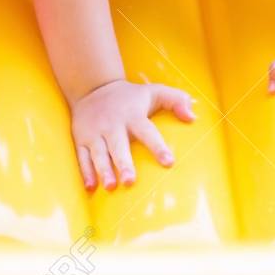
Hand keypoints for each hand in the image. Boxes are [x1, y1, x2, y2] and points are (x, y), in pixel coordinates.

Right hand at [69, 78, 194, 191]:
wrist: (92, 87)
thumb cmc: (130, 96)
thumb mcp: (154, 92)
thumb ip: (177, 100)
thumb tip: (193, 116)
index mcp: (132, 115)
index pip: (147, 132)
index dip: (158, 147)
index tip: (168, 162)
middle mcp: (113, 125)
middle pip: (118, 146)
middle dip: (124, 164)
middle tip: (130, 182)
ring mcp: (95, 133)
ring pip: (99, 154)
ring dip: (104, 171)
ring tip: (111, 186)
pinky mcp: (81, 139)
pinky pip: (82, 157)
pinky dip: (86, 172)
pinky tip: (91, 187)